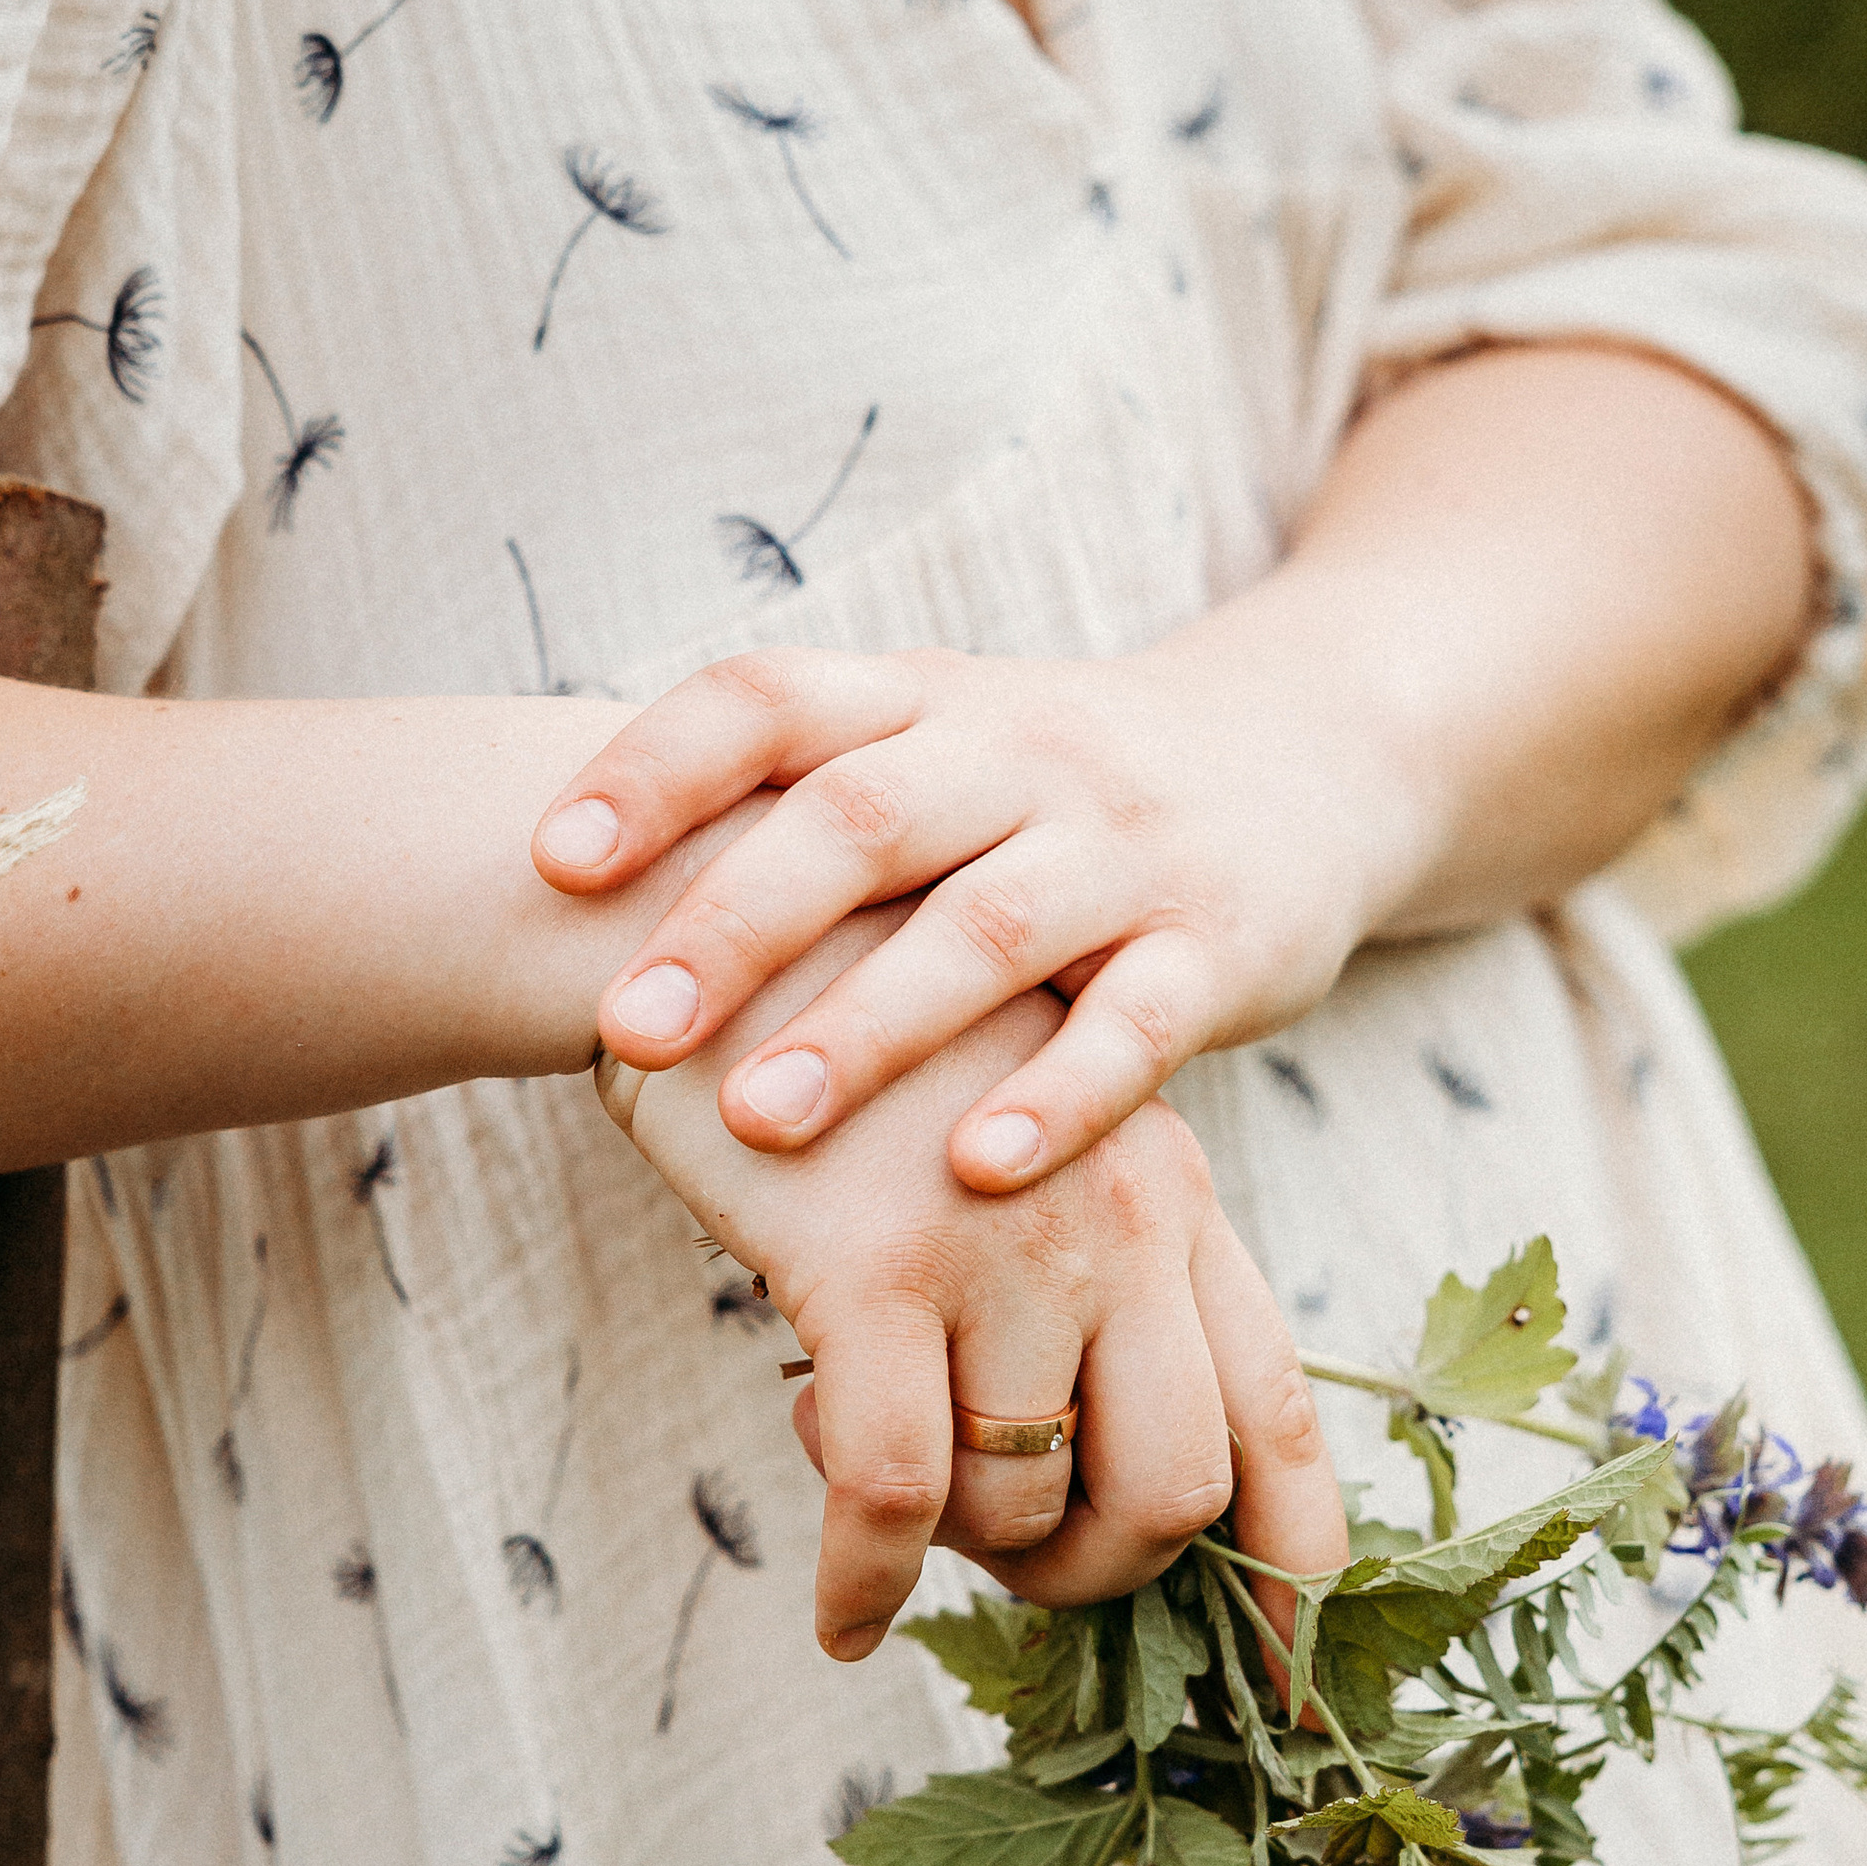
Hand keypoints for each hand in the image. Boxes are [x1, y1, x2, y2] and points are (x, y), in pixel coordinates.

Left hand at [536, 630, 1422, 1193]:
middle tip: (631, 1028)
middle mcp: (1023, 751)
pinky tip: (979, 1168)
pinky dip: (1058, 1096)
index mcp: (927, 696)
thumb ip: (789, 798)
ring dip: (868, 1026)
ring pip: (988, 927)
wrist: (1312, 757)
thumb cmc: (1057, 787)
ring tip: (760, 1119)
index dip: (657, 769)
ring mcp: (1127, 847)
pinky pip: (1136, 1023)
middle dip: (737, 925)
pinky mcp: (1222, 945)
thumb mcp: (936, 745)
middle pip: (864, 816)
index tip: (554, 861)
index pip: (772, 699)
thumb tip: (554, 886)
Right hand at [614, 909, 1348, 1659]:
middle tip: (1004, 1565)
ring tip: (877, 1480)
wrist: (706, 921)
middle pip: (1177, 1491)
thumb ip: (1090, 1276)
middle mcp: (1125, 1221)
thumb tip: (1087, 1477)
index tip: (1288, 1694)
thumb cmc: (853, 1056)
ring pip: (1025, 1504)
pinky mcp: (878, 1266)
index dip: (1297, 1575)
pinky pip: (896, 1494)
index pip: (1286, 1417)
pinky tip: (839, 1614)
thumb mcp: (1021, 1141)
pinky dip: (869, 1582)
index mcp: (1176, 1195)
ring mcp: (1010, 1243)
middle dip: (1095, 1574)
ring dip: (954, 1550)